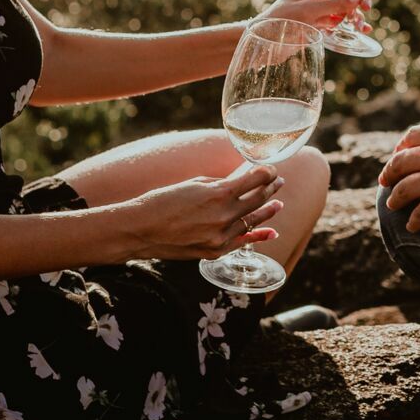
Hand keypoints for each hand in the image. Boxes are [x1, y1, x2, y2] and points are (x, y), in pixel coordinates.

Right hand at [110, 163, 285, 260]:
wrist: (141, 230)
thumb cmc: (163, 200)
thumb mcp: (195, 183)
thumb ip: (221, 183)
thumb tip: (240, 181)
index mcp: (219, 193)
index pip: (256, 179)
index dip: (267, 172)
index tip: (270, 168)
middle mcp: (224, 216)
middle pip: (259, 199)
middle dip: (271, 188)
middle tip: (278, 181)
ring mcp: (221, 237)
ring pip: (253, 221)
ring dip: (267, 211)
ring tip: (278, 203)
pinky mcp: (215, 252)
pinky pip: (243, 242)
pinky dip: (258, 236)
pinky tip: (272, 232)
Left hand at [262, 0, 378, 32]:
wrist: (263, 43)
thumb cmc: (279, 21)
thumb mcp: (307, 11)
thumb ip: (335, 4)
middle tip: (366, 8)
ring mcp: (322, 8)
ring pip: (348, 7)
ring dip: (357, 14)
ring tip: (361, 26)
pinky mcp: (322, 23)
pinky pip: (343, 21)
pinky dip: (352, 25)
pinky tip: (361, 31)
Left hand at [378, 107, 419, 231]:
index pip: (413, 136)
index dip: (401, 146)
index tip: (397, 154)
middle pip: (401, 161)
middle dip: (389, 172)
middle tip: (384, 180)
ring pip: (405, 188)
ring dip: (395, 197)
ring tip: (391, 205)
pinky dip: (414, 220)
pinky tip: (412, 226)